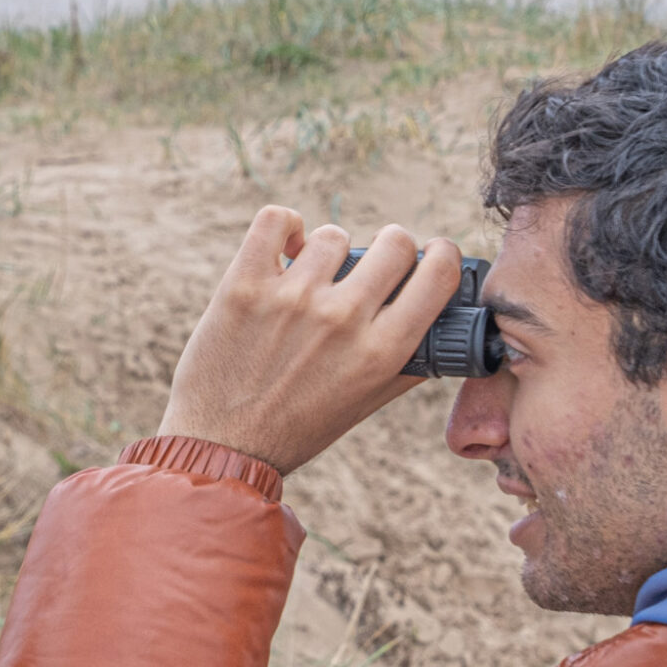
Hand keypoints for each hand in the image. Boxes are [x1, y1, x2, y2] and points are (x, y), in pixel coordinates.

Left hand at [156, 208, 463, 473]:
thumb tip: (444, 317)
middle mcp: (342, 319)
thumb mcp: (368, 400)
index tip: (431, 254)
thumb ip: (409, 359)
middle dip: (390, 248)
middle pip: (395, 241)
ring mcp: (292, 298)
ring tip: (315, 277)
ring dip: (329, 251)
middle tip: (372, 265)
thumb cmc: (299, 427)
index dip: (442, 255)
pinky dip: (285, 226)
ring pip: (333, 234)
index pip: (439, 273)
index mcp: (382, 351)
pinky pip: (276, 220)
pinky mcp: (244, 285)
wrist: (222, 446)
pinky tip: (287, 248)